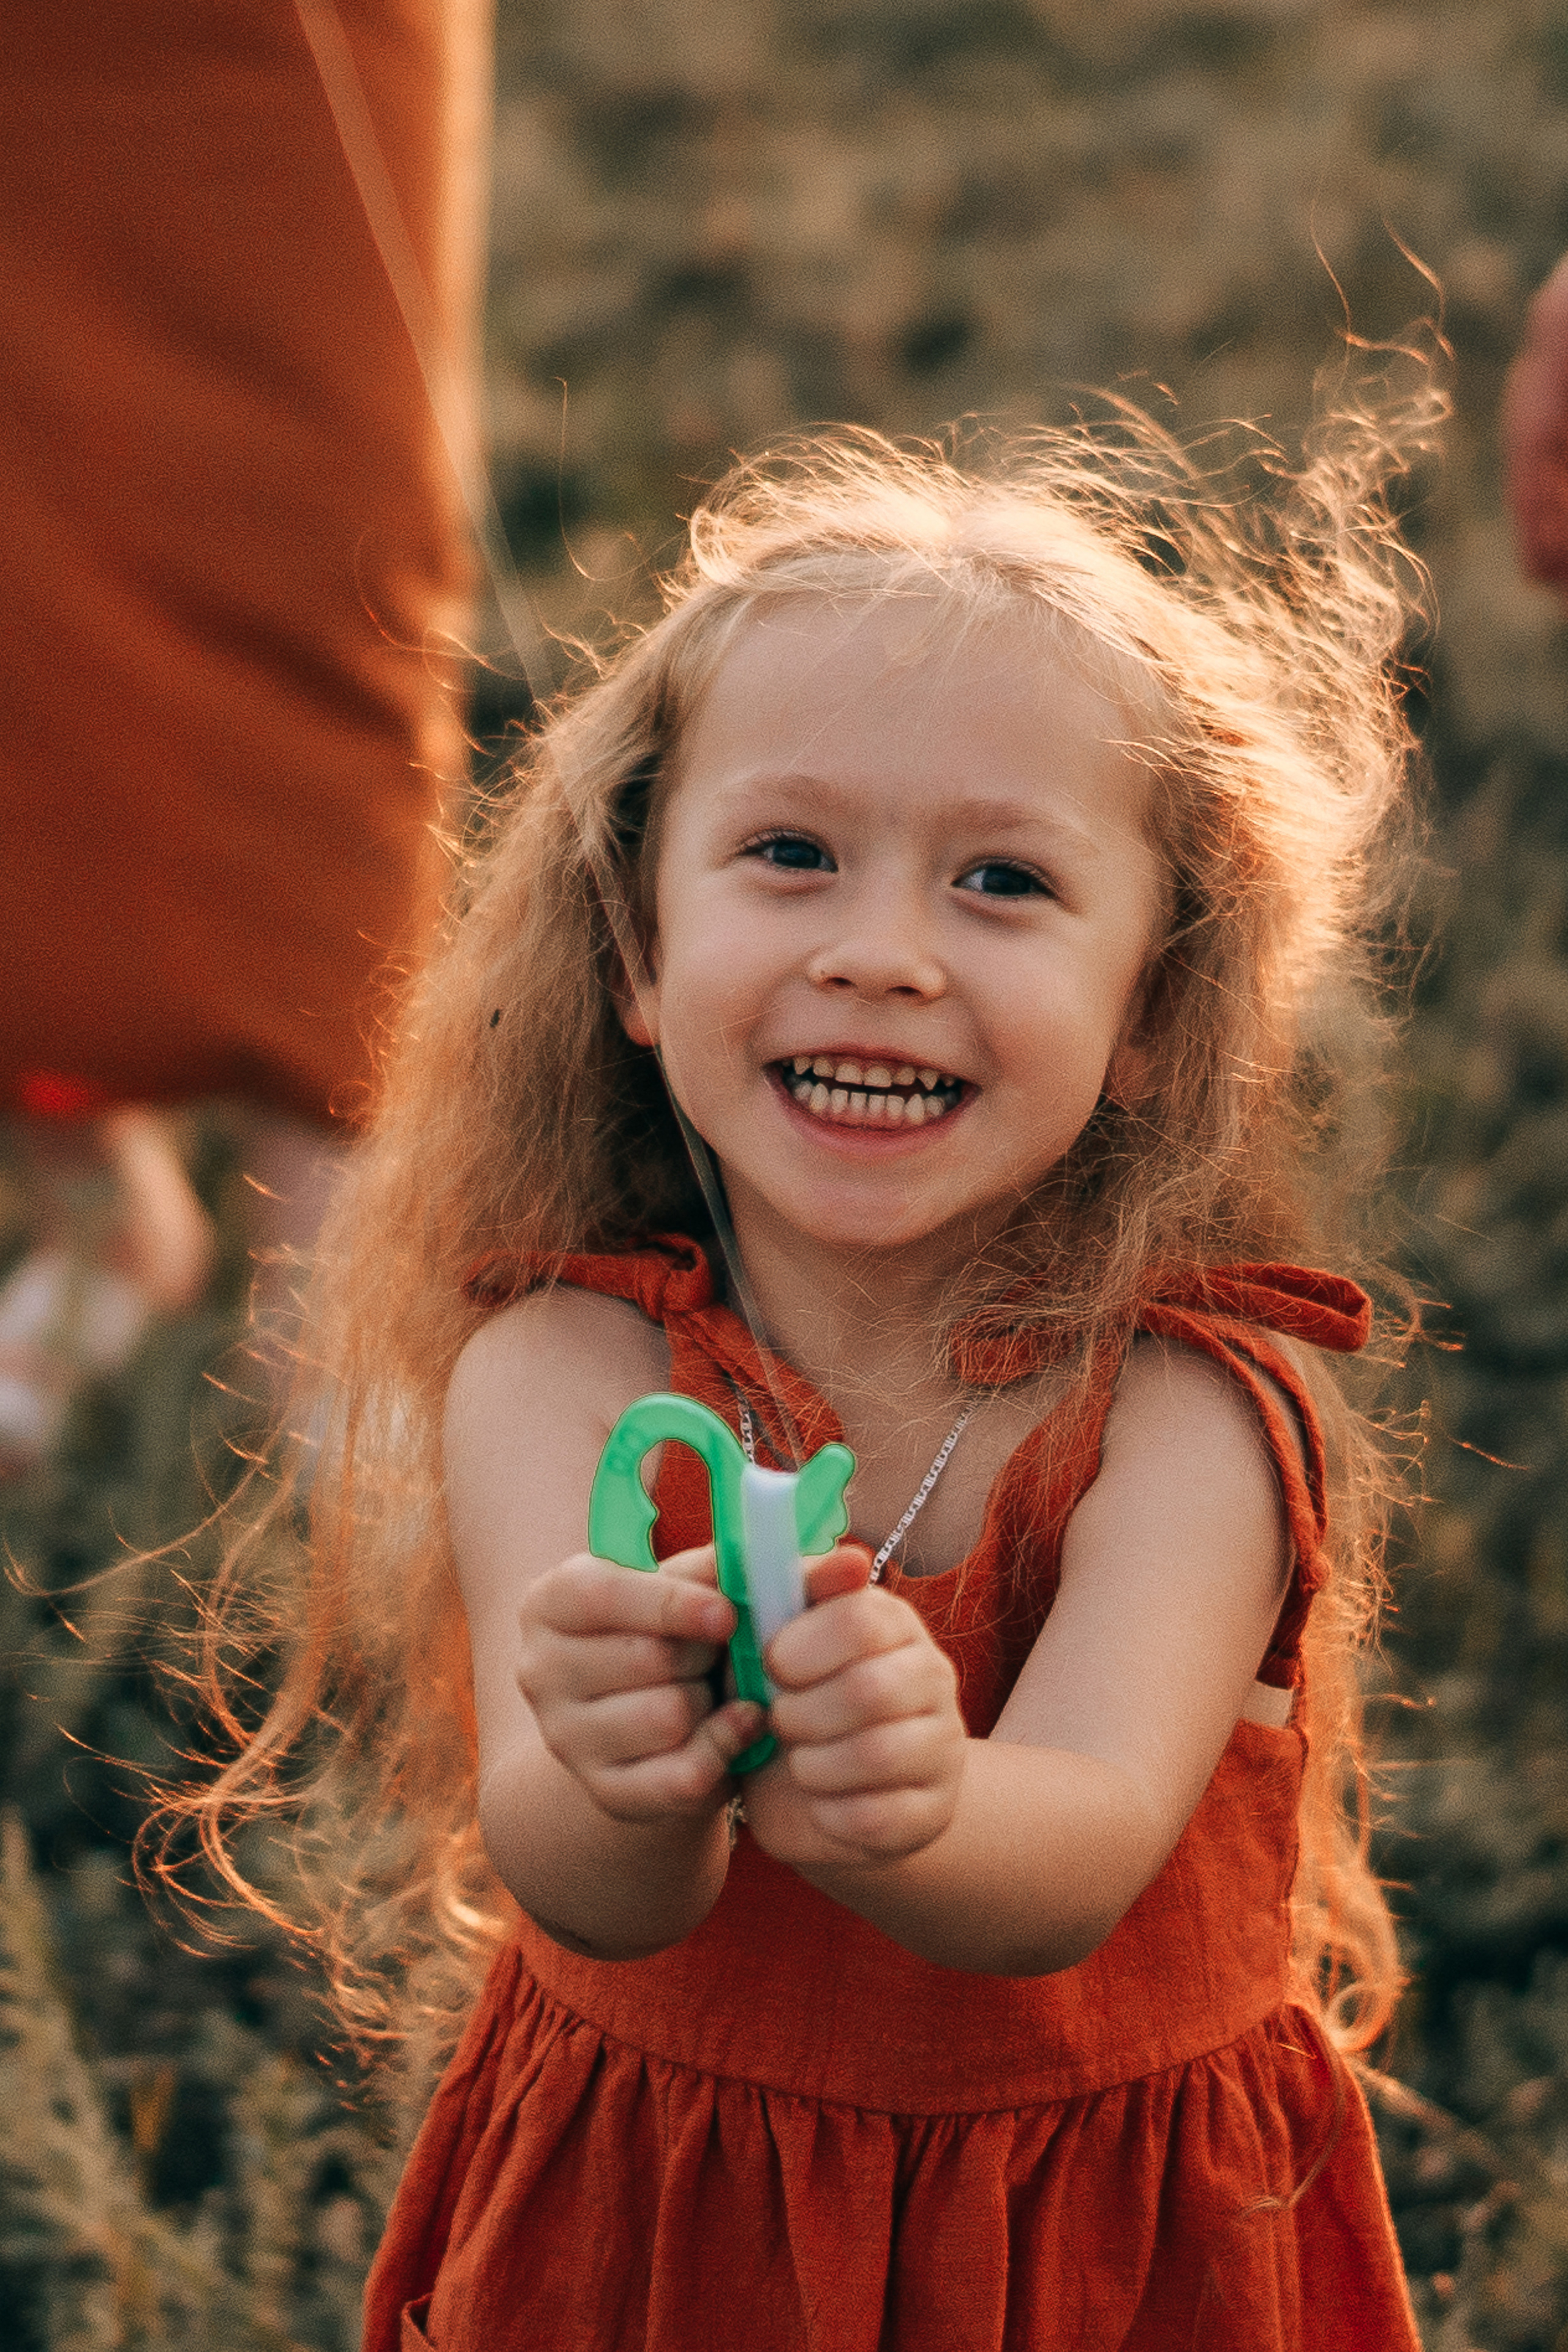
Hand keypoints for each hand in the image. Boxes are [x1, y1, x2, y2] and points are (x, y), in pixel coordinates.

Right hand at [516, 1546, 764, 1823]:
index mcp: (548, 1604)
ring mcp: (566, 1739)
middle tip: (714, 1652)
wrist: (638, 1717)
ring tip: (710, 1690)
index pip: (601, 1596)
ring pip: (668, 1716)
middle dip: (703, 1652)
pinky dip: (725, 1749)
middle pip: (648, 1658)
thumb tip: (751, 1558)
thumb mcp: (673, 1587)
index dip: (673, 1603)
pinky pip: (683, 1776)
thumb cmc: (661, 1632)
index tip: (727, 1613)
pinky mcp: (604, 1791)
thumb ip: (707, 1569)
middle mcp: (541, 1672)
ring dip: (710, 1701)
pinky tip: (736, 1726)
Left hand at [742, 1544, 967, 1874]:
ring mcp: (942, 1746)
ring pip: (876, 1755)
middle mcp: (932, 1677)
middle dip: (801, 1713)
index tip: (771, 1664)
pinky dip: (829, 1813)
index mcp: (894, 1624)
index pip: (860, 1618)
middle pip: (869, 1689)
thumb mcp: (778, 1644)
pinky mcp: (933, 1812)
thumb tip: (848, 1558)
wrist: (814, 1792)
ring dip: (812, 1764)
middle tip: (779, 1719)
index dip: (800, 1646)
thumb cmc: (792, 1699)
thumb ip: (792, 1592)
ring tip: (798, 1761)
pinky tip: (819, 1801)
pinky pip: (877, 1817)